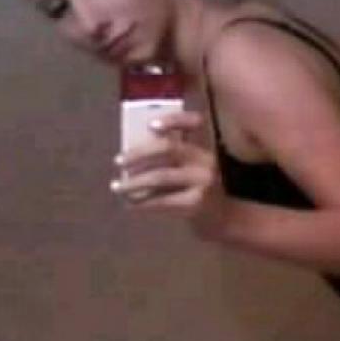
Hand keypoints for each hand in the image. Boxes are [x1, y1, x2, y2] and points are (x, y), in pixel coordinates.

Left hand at [111, 110, 226, 237]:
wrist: (223, 220)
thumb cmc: (199, 190)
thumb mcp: (194, 168)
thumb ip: (173, 157)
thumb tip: (132, 154)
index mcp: (206, 145)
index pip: (194, 123)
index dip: (173, 120)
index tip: (150, 126)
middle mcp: (207, 160)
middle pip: (168, 147)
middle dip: (138, 153)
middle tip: (118, 162)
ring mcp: (203, 181)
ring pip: (160, 176)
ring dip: (133, 182)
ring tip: (116, 187)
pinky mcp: (196, 202)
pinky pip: (162, 200)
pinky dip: (142, 203)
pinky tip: (130, 205)